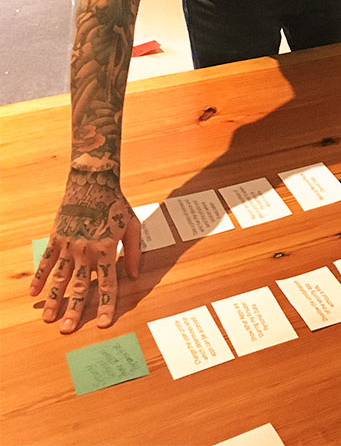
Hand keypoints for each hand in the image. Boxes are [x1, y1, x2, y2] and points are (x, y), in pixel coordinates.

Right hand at [30, 168, 140, 333]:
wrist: (93, 182)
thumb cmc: (116, 205)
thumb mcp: (133, 226)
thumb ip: (134, 252)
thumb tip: (134, 275)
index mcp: (108, 250)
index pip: (109, 284)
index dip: (107, 305)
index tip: (103, 324)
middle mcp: (87, 252)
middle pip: (81, 287)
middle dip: (75, 311)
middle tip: (68, 331)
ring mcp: (69, 246)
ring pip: (60, 278)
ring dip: (54, 300)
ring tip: (49, 319)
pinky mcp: (56, 238)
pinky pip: (45, 262)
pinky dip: (38, 278)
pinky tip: (33, 294)